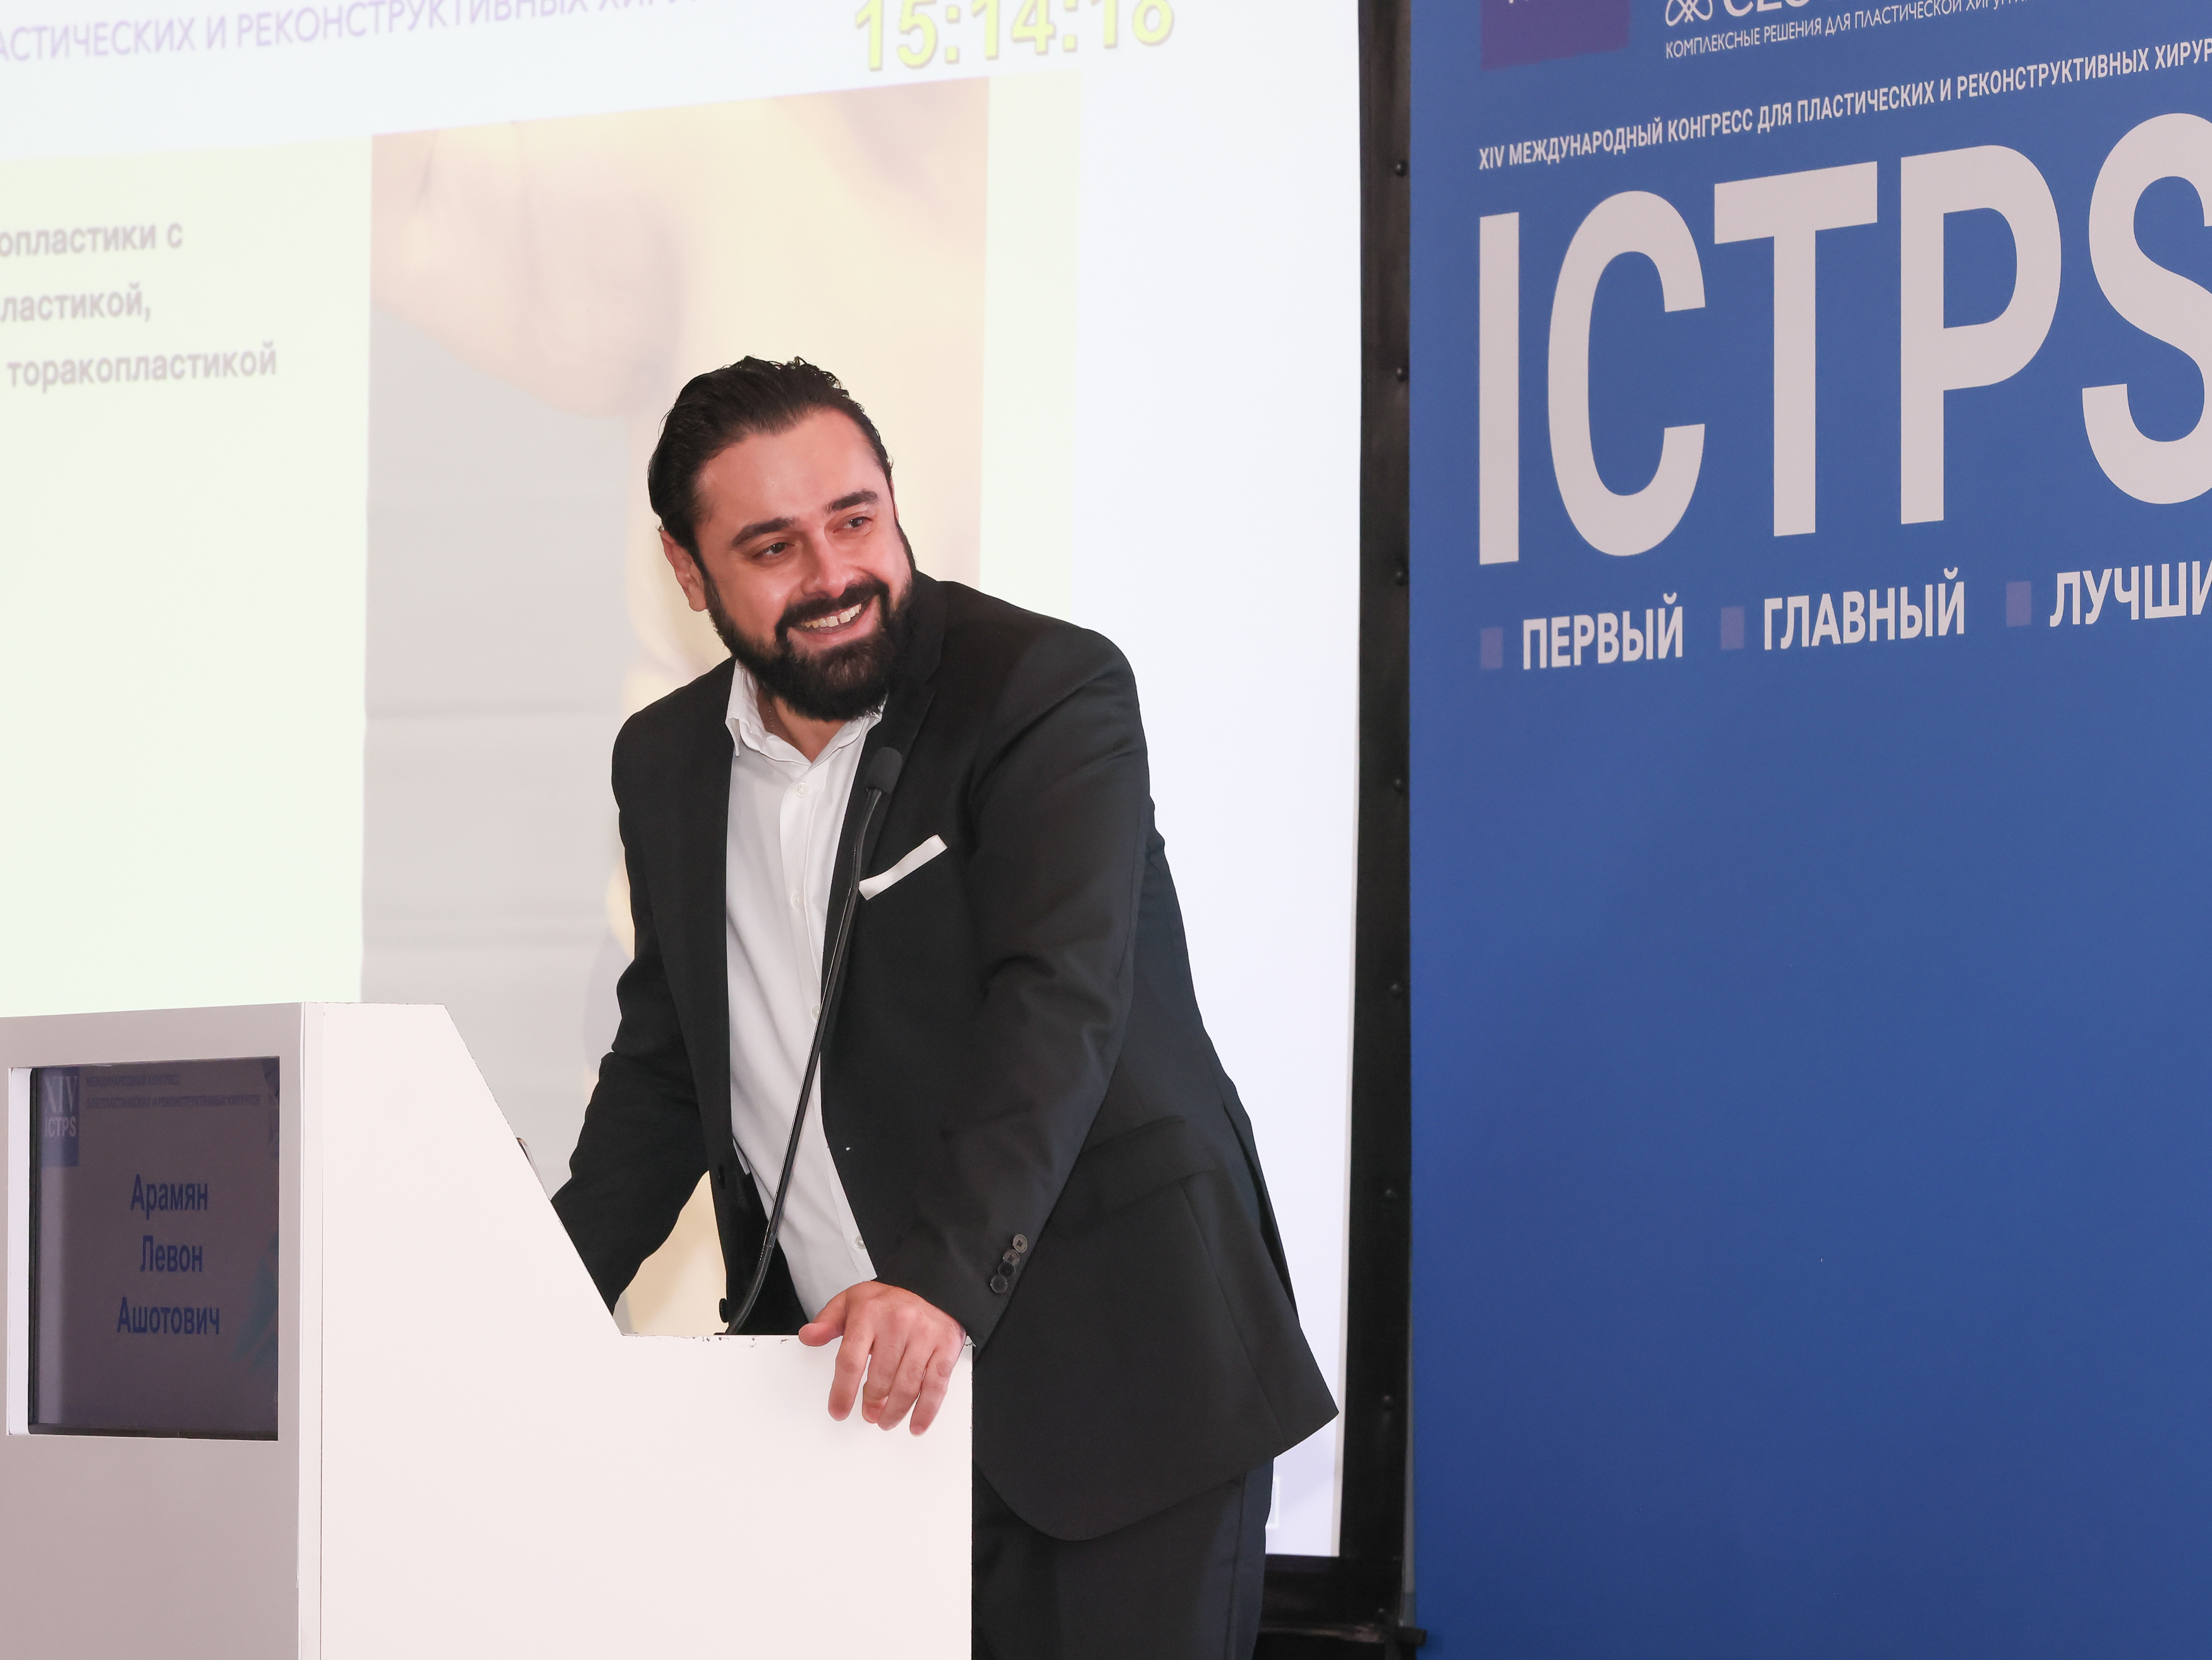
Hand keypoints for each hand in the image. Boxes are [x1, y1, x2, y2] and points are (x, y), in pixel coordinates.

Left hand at [799, 1280, 964, 1434]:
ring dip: (894, 1411)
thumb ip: (828, 1320)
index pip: (850, 1360)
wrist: (932, 1285)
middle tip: (868, 1414)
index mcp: (870, 1314)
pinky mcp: (946, 1346)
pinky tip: (916, 1424)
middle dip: (871, 1403)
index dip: (842, 1392)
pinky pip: (935, 1385)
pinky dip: (925, 1410)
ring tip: (886, 1420)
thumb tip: (808, 1337)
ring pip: (907, 1385)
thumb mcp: (852, 1300)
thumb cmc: (889, 1300)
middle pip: (880, 1378)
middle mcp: (898, 1323)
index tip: (838, 1411)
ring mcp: (924, 1336)